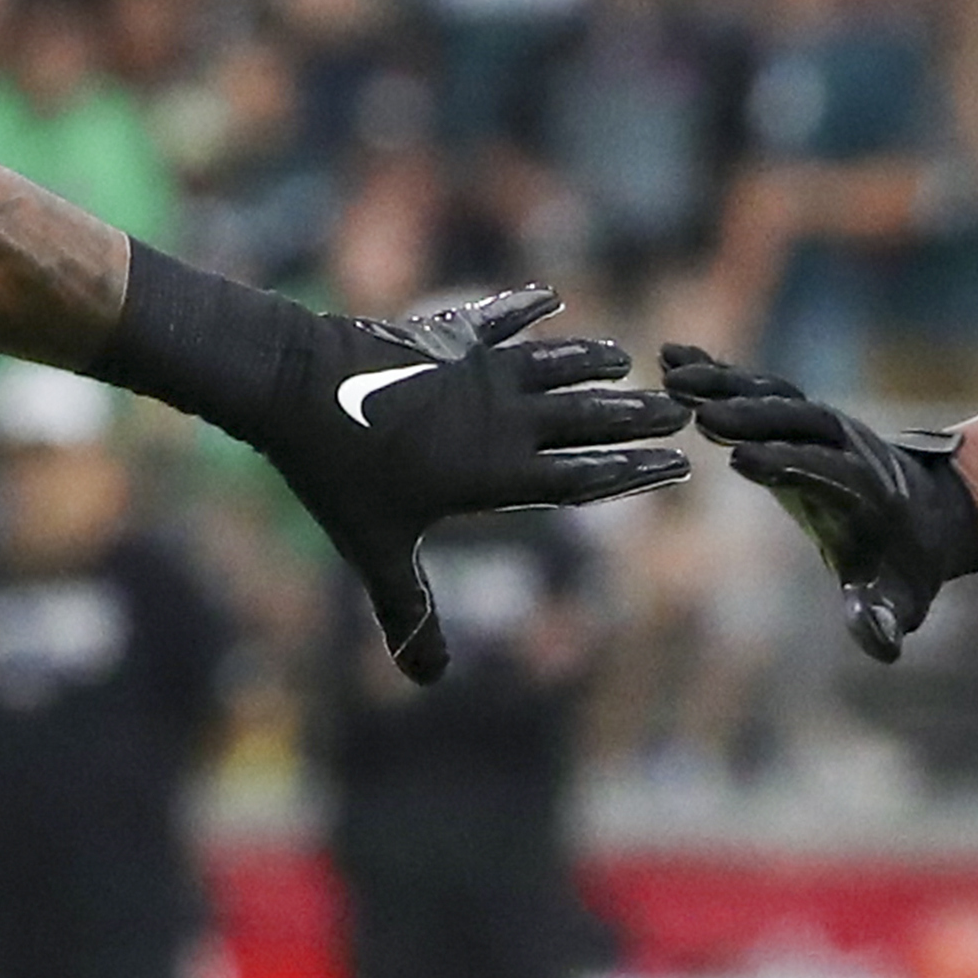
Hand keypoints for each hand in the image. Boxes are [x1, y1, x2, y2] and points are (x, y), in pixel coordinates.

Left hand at [264, 284, 691, 682]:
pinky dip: (526, 308)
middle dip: (636, 417)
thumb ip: (408, 611)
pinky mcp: (446, 336)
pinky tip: (550, 297)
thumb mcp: (375, 552)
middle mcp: (502, 418)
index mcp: (498, 473)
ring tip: (628, 359)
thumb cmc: (339, 475)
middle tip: (681, 411)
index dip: (636, 474)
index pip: (586, 478)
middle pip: (586, 418)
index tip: (681, 466)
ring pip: (554, 364)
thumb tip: (427, 679)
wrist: (296, 387)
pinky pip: (498, 318)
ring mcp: (477, 371)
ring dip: (592, 361)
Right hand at [666, 347, 977, 661]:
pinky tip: (672, 355)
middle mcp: (843, 449)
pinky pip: (758, 389)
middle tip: (693, 405)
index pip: (822, 472)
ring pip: (772, 395)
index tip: (741, 459)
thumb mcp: (899, 600)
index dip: (785, 465)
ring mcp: (821, 426)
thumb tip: (882, 644)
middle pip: (794, 421)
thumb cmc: (903, 568)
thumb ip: (882, 619)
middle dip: (747, 414)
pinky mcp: (799, 416)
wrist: (931, 515)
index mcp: (861, 493)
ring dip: (723, 382)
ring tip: (669, 370)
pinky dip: (718, 372)